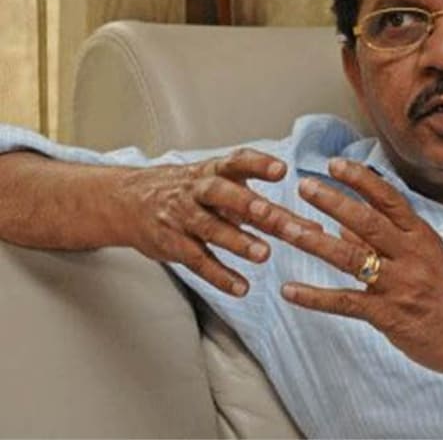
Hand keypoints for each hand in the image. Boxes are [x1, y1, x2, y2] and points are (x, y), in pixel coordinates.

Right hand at [114, 148, 319, 296]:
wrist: (127, 200)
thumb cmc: (189, 192)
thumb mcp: (218, 185)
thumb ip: (261, 203)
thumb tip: (309, 224)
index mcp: (214, 171)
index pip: (237, 161)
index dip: (258, 164)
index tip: (282, 170)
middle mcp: (198, 191)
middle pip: (224, 194)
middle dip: (250, 205)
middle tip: (274, 216)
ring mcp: (183, 217)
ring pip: (210, 228)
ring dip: (237, 241)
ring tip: (264, 254)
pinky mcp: (172, 244)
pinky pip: (196, 260)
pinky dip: (219, 275)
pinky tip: (241, 287)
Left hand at [280, 157, 442, 372]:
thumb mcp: (425, 258)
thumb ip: (385, 241)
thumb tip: (343, 224)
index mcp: (421, 237)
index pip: (389, 199)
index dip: (361, 180)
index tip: (334, 164)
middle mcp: (410, 256)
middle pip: (368, 222)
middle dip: (333, 201)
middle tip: (304, 186)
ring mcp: (399, 285)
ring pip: (352, 258)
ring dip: (316, 242)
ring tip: (287, 229)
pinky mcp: (388, 315)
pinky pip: (345, 302)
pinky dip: (314, 297)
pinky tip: (289, 291)